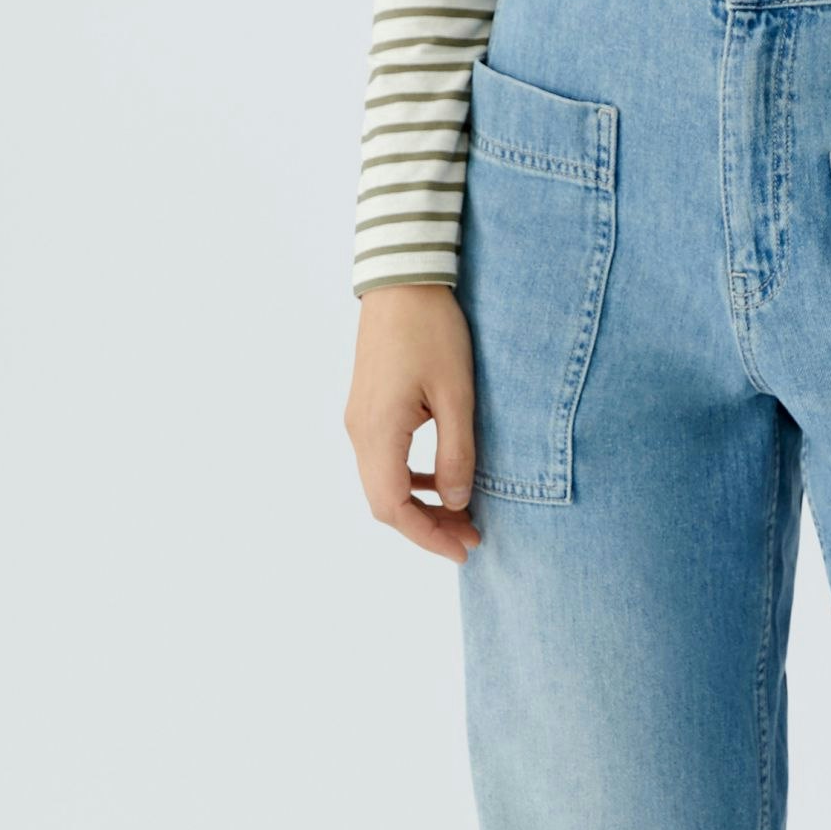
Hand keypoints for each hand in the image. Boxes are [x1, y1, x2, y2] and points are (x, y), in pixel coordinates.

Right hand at [345, 282, 482, 562]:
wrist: (403, 280)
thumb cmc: (433, 331)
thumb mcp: (457, 395)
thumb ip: (457, 453)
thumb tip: (458, 502)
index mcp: (378, 432)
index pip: (393, 508)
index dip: (428, 536)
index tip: (464, 549)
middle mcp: (359, 432)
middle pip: (384, 503)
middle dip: (427, 526)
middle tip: (471, 537)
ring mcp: (359, 419)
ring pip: (383, 483)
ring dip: (421, 504)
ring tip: (463, 513)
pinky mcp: (368, 408)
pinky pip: (385, 459)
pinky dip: (412, 479)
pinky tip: (443, 478)